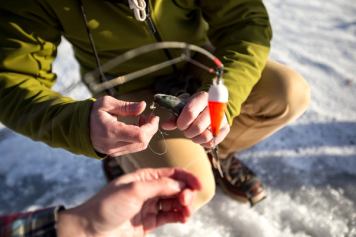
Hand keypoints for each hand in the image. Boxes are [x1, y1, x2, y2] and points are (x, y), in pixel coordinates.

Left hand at [57, 168, 201, 236]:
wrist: (90, 231)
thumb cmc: (107, 206)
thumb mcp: (134, 189)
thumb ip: (159, 185)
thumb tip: (180, 184)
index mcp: (144, 177)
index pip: (171, 173)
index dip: (186, 177)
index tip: (198, 185)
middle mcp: (148, 190)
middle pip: (175, 188)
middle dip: (185, 193)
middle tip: (186, 201)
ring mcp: (149, 206)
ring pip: (174, 203)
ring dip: (184, 206)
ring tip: (186, 212)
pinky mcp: (149, 222)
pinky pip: (169, 216)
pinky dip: (179, 216)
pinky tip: (183, 218)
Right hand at [90, 96, 158, 156]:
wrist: (79, 128)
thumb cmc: (93, 113)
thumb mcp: (106, 104)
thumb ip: (126, 106)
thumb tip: (143, 106)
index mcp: (110, 131)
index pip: (139, 135)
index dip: (151, 127)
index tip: (154, 117)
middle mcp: (113, 145)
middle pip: (142, 142)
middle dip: (151, 129)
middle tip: (150, 116)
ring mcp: (114, 152)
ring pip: (140, 146)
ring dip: (147, 134)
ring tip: (143, 119)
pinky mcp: (116, 154)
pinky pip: (134, 148)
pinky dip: (140, 138)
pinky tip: (137, 127)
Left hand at [161, 91, 229, 147]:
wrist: (210, 106)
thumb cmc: (193, 107)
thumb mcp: (182, 107)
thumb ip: (173, 116)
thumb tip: (164, 125)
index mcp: (202, 97)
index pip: (190, 112)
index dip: (182, 122)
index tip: (179, 125)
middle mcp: (215, 107)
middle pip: (198, 126)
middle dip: (188, 132)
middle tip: (186, 130)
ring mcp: (222, 118)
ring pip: (206, 136)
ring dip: (195, 138)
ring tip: (193, 134)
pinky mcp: (225, 128)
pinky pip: (212, 142)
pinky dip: (203, 142)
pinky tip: (200, 136)